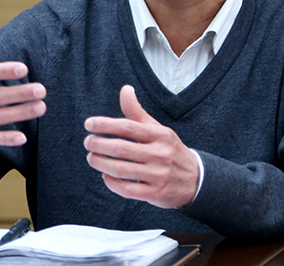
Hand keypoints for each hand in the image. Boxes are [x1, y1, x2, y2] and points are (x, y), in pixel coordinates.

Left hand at [83, 85, 198, 208]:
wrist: (196, 179)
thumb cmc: (169, 151)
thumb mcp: (157, 129)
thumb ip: (137, 112)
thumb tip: (125, 89)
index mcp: (159, 135)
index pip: (127, 127)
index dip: (105, 125)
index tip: (89, 124)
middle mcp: (159, 154)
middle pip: (121, 148)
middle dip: (99, 144)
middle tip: (88, 142)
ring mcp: (157, 174)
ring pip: (121, 169)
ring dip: (101, 163)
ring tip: (92, 158)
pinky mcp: (155, 193)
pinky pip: (127, 189)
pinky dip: (112, 183)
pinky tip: (105, 176)